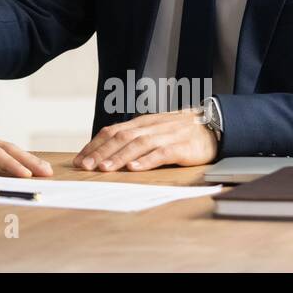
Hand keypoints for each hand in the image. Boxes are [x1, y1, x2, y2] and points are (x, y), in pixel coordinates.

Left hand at [0, 127, 53, 178]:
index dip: (8, 163)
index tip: (24, 174)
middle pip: (6, 148)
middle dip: (27, 160)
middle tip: (47, 173)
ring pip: (8, 149)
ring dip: (27, 159)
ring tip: (47, 171)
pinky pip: (3, 155)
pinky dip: (18, 160)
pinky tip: (31, 170)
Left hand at [74, 108, 218, 171]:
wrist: (214, 127)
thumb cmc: (180, 133)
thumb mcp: (154, 131)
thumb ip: (134, 138)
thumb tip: (107, 153)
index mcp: (141, 123)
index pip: (112, 131)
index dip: (94, 144)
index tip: (79, 159)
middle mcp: (151, 127)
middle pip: (121, 137)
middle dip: (100, 152)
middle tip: (85, 166)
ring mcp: (166, 136)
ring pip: (138, 144)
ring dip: (119, 157)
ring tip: (104, 168)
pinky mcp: (182, 146)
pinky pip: (162, 153)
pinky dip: (147, 160)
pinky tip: (134, 168)